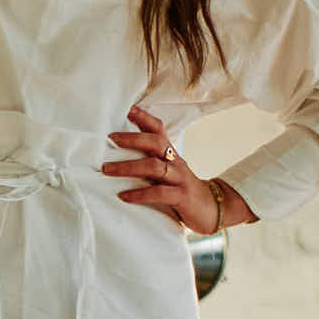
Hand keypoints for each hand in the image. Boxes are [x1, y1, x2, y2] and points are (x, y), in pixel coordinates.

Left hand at [102, 105, 223, 233]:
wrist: (211, 208)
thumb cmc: (181, 189)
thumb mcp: (167, 170)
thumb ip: (149, 160)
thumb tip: (119, 154)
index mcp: (170, 154)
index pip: (159, 129)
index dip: (144, 118)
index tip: (127, 109)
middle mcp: (175, 162)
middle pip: (155, 142)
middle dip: (132, 139)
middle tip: (110, 139)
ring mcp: (179, 178)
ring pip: (154, 167)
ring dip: (128, 167)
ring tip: (107, 170)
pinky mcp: (181, 197)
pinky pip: (159, 193)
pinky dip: (140, 194)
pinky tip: (124, 196)